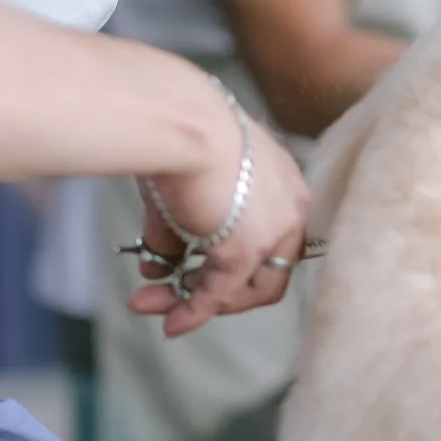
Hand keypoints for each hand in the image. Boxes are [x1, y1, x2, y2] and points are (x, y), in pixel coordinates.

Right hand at [128, 102, 310, 337]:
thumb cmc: (181, 129)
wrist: (182, 118)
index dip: (236, 259)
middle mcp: (290, 209)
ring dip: (194, 301)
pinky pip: (216, 295)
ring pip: (242, 289)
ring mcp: (271, 233)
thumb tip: (158, 266)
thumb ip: (175, 229)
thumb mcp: (186, 181)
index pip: (273, 239)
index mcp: (283, 181)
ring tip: (150, 304)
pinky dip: (193, 313)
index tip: (197, 267)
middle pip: (267, 273)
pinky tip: (170, 322)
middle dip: (218, 291)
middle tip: (177, 292)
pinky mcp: (243, 251)